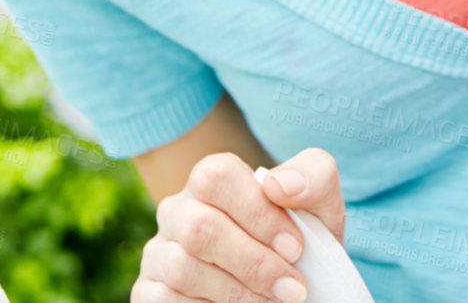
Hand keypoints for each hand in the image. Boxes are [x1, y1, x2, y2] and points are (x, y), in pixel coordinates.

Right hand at [133, 146, 344, 302]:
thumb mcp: (318, 205)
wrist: (286, 280)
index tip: (296, 248)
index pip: (217, 177)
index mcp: (211, 178)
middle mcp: (177, 210)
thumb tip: (280, 185)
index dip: (258, 213)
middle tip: (294, 288)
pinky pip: (167, 300)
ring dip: (238, 293)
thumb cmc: (297, 238)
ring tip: (275, 302)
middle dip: (254, 263)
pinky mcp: (149, 291)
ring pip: (183, 269)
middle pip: (200, 228)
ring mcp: (158, 252)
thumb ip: (312, 178)